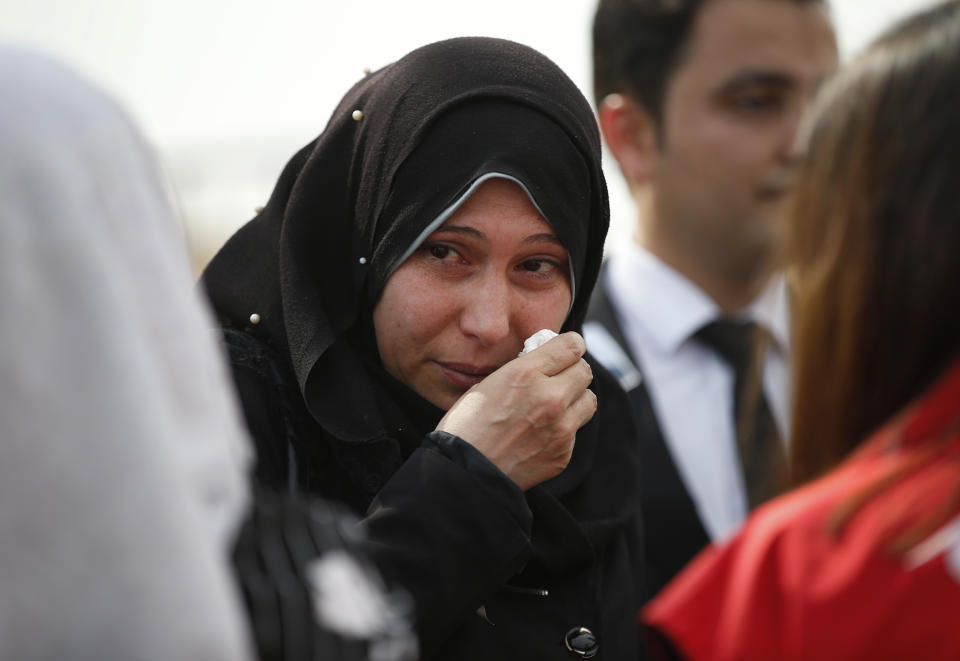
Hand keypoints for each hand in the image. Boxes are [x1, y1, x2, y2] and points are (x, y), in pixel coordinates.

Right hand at [436, 332, 596, 490]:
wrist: (466, 474)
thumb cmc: (466, 427)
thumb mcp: (487, 383)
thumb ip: (521, 370)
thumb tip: (543, 361)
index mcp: (526, 374)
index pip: (571, 346)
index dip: (570, 345)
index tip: (566, 350)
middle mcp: (550, 397)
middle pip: (585, 371)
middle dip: (573, 371)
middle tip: (560, 377)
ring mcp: (561, 428)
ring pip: (588, 400)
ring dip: (575, 399)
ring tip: (555, 405)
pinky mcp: (563, 453)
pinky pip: (575, 431)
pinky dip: (564, 428)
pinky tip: (540, 434)